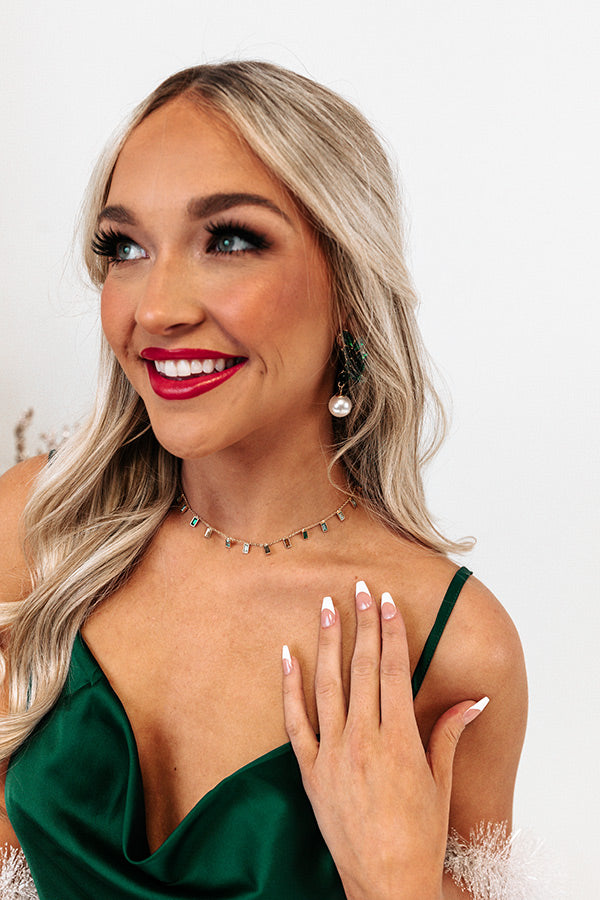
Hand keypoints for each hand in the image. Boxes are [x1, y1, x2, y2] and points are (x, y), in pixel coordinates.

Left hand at [281, 582, 488, 899]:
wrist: (385, 882)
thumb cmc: (420, 836)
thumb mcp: (441, 783)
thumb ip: (449, 734)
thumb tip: (475, 699)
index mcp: (398, 740)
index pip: (393, 670)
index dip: (390, 631)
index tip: (386, 600)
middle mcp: (363, 739)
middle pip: (362, 668)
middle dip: (361, 623)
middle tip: (357, 587)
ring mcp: (332, 753)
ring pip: (327, 685)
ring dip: (327, 642)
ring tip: (325, 606)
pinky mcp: (309, 771)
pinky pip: (295, 721)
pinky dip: (289, 686)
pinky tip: (287, 655)